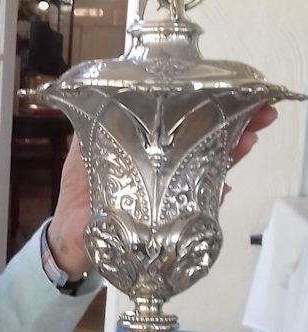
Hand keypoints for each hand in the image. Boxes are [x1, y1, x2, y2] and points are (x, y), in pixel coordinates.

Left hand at [46, 106, 277, 277]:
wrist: (70, 238)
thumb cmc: (78, 195)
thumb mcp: (82, 153)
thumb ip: (92, 128)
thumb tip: (100, 94)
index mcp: (147, 148)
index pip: (183, 123)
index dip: (208, 108)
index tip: (233, 93)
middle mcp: (164, 168)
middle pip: (206, 142)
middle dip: (235, 126)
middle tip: (261, 115)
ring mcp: (170, 193)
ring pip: (209, 168)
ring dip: (232, 153)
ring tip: (250, 138)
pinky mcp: (170, 219)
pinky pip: (198, 206)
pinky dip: (212, 196)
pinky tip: (224, 184)